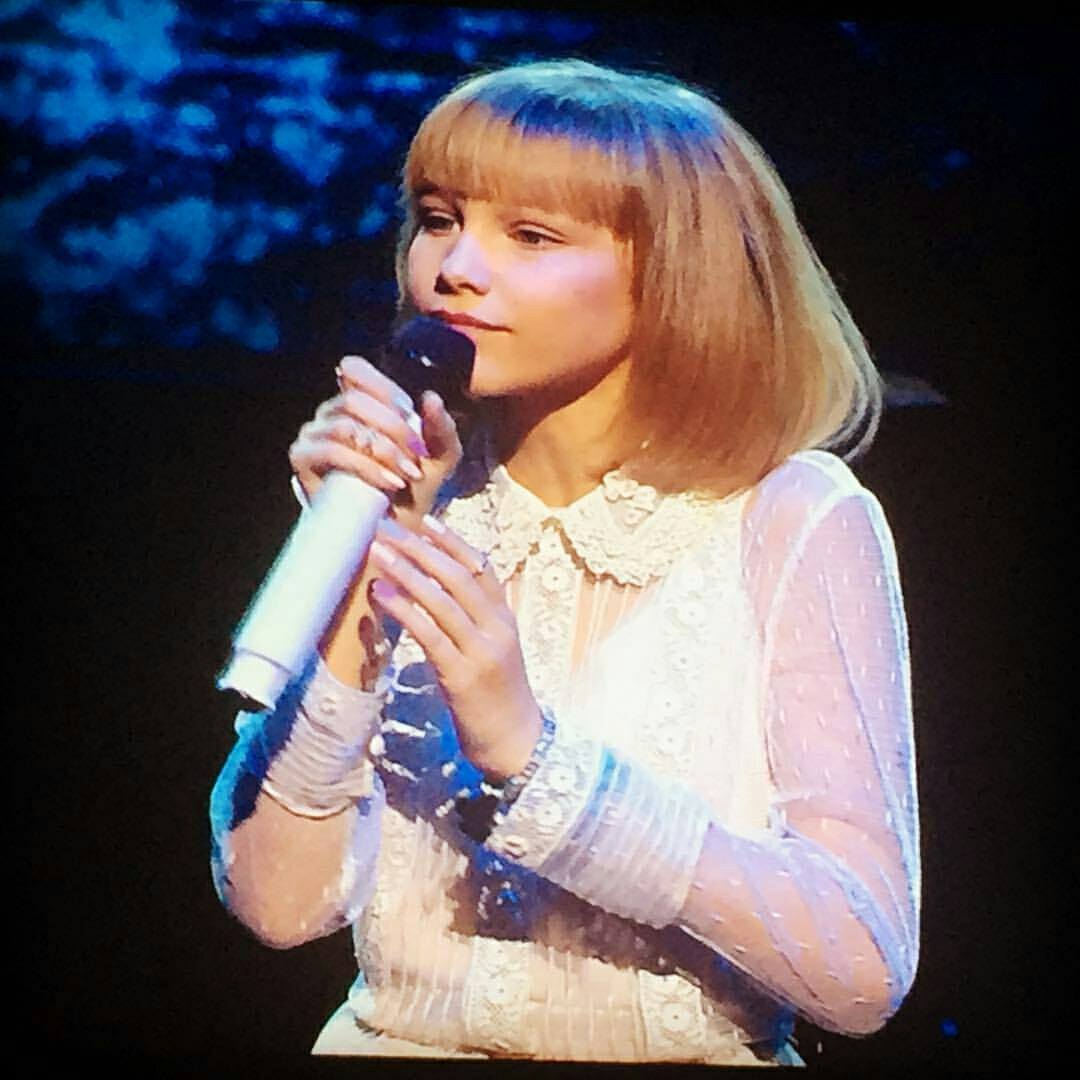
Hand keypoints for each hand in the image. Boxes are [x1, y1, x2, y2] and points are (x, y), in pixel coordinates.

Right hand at [288, 356, 462, 528]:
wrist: (391, 533)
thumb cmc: (412, 491)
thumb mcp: (440, 457)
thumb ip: (441, 428)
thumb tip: (430, 397)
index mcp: (358, 404)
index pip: (354, 370)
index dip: (382, 386)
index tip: (410, 413)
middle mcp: (330, 414)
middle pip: (354, 398)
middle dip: (393, 427)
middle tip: (417, 455)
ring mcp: (313, 436)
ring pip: (345, 426)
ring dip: (382, 450)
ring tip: (406, 473)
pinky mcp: (303, 461)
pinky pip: (331, 452)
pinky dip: (365, 466)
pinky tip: (389, 482)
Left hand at [368, 514, 542, 779]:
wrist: (516, 743)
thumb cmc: (498, 697)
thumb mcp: (494, 650)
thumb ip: (474, 621)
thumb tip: (438, 590)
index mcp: (505, 619)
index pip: (481, 568)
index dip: (453, 542)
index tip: (425, 521)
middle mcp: (496, 629)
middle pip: (458, 576)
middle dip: (422, 548)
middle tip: (389, 528)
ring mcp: (481, 651)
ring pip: (443, 599)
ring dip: (408, 570)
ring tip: (379, 551)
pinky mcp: (462, 676)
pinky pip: (430, 633)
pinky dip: (405, 608)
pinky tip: (381, 593)